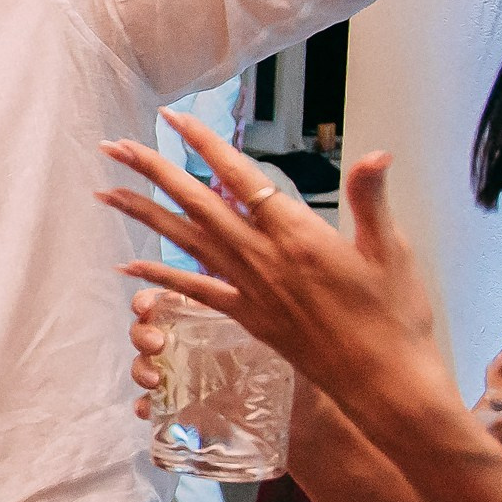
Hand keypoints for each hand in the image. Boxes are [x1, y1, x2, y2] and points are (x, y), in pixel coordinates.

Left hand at [97, 110, 454, 431]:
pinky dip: (158, 276)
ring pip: (184, 241)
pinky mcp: (246, 317)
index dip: (205, 146)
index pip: (240, 178)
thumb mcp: (391, 251)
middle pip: (197, 204)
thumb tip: (376, 153)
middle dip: (154, 171)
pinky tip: (127, 264)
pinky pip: (193, 291)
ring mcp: (250, 289)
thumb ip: (372, 198)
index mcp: (298, 234)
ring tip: (106, 190)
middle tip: (115, 146)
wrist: (384, 382)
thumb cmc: (395, 317)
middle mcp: (264, 258)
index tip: (174, 119)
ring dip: (143, 213)